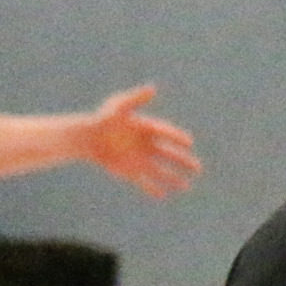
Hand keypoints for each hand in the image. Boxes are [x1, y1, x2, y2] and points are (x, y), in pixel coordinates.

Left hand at [86, 85, 201, 199]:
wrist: (87, 137)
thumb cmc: (103, 119)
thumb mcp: (118, 106)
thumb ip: (135, 99)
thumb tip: (153, 89)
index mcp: (148, 129)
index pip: (167, 134)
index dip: (178, 138)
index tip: (189, 142)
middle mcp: (148, 145)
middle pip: (170, 155)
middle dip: (184, 162)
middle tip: (198, 168)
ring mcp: (140, 159)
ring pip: (160, 171)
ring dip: (172, 178)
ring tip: (186, 186)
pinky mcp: (130, 171)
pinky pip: (143, 182)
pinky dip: (151, 188)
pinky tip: (162, 195)